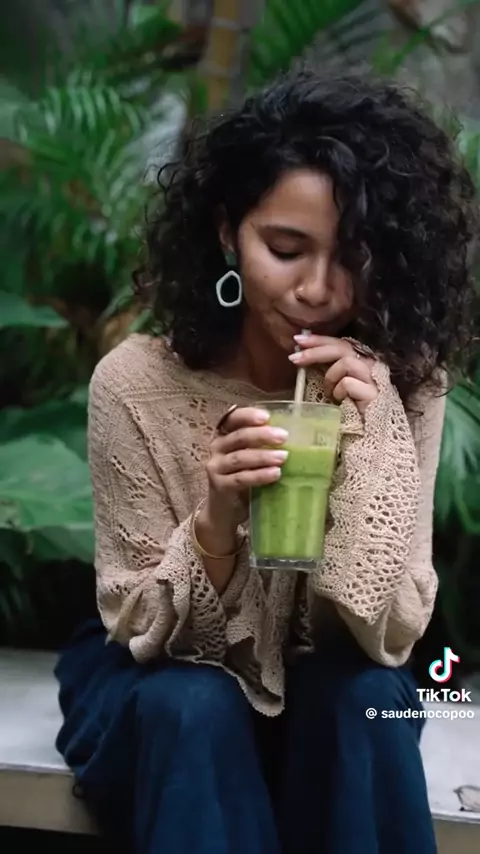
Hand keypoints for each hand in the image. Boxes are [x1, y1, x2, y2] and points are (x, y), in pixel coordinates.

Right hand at [206, 406, 288, 527]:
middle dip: (262, 435)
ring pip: (240, 458)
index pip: (233, 419)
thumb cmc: (244, 479)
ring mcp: (216, 468)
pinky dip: (259, 475)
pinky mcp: (219, 486)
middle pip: (238, 437)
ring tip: (283, 457)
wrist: (225, 511)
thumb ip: (263, 447)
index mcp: (225, 436)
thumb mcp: (251, 459)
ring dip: (263, 456)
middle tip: (283, 436)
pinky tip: (274, 474)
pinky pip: (240, 478)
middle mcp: (217, 448)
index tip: (266, 416)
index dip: (248, 416)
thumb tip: (298, 439)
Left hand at [289, 334, 377, 414]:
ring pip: (346, 362)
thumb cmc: (348, 414)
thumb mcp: (334, 388)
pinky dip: (338, 392)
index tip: (299, 340)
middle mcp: (371, 368)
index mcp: (361, 364)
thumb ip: (328, 371)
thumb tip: (303, 357)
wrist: (365, 440)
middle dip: (316, 351)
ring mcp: (374, 380)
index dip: (320, 340)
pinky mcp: (374, 394)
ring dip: (330, 377)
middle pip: (343, 348)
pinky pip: (347, 383)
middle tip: (294, 358)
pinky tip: (341, 403)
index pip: (341, 344)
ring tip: (329, 394)